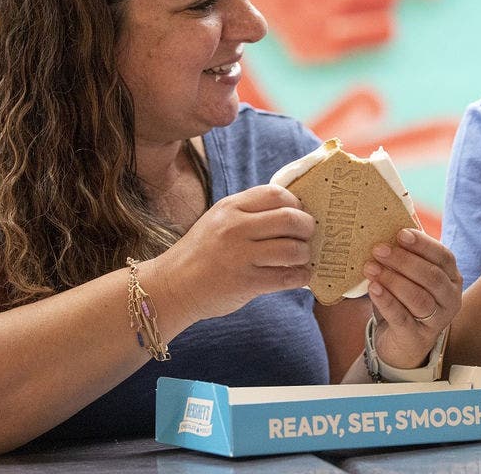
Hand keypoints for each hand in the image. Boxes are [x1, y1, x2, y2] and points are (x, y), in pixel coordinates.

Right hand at [162, 184, 313, 320]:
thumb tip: (295, 212)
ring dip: (304, 254)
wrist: (172, 286)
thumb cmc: (202, 252)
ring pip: (293, 249)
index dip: (296, 203)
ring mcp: (240, 256)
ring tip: (302, 258)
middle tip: (308, 236)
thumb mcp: (220, 220)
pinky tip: (300, 276)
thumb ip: (250, 213)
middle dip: (307, 227)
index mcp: (230, 207)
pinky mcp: (245, 282)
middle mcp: (235, 227)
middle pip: (290, 218)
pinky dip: (301, 276)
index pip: (276, 194)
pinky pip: (287, 277)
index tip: (299, 214)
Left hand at [361, 228, 460, 369]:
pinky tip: (373, 288)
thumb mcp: (410, 275)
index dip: (423, 244)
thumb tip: (395, 216)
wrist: (401, 343)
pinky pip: (403, 317)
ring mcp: (436, 320)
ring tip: (370, 268)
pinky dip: (387, 301)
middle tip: (378, 249)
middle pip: (431, 277)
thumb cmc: (405, 300)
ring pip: (419, 298)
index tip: (400, 233)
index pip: (444, 257)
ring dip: (393, 280)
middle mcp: (449, 298)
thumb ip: (406, 251)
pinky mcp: (416, 337)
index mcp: (451, 277)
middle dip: (404, 261)